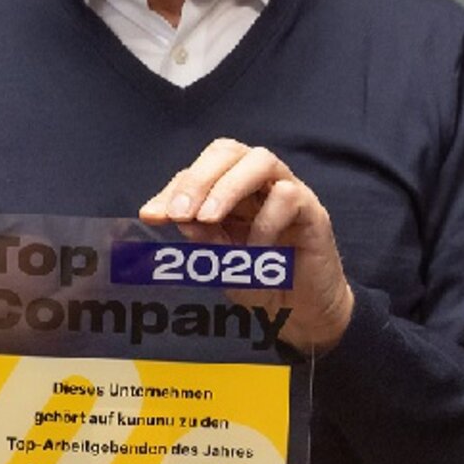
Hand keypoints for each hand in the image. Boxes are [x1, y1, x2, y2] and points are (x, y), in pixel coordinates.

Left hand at [141, 138, 354, 354]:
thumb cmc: (261, 280)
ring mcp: (289, 191)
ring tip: (208, 218)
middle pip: (228, 151)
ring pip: (261, 160)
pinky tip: (257, 250)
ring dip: (228, 187)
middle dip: (198, 178)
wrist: (304, 311)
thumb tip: (178, 217)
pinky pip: (288, 196)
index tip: (151, 215)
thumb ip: (202, 239)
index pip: (198, 171)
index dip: (172, 190)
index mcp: (231, 190)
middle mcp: (259, 182)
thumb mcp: (220, 263)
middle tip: (180, 212)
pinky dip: (265, 221)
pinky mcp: (312, 211)